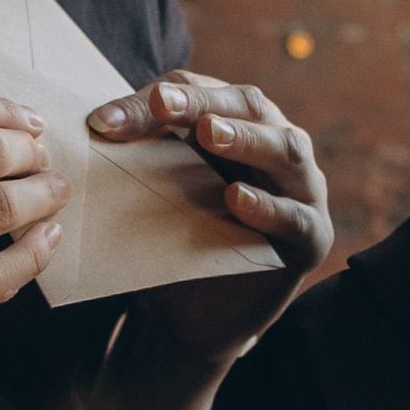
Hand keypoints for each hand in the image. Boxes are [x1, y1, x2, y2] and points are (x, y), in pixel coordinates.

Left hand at [89, 70, 334, 366]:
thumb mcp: (150, 192)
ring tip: (211, 134)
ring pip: (286, 148)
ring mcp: (303, 188)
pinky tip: (237, 198)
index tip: (104, 122)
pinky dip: (269, 206)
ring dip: (247, 138)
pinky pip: (296, 216)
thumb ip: (135, 154)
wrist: (188, 317)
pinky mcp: (312, 237)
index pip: (199, 92)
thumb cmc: (172, 239)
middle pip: (248, 105)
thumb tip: (97, 123)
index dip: (155, 99)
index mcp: (236, 122)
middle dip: (205, 102)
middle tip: (164, 104)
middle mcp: (276, 143)